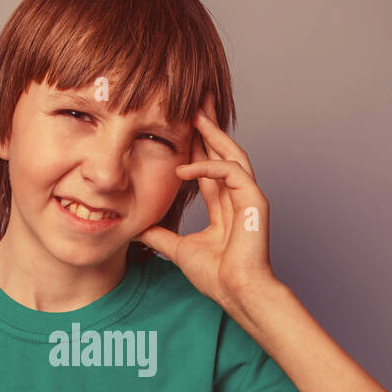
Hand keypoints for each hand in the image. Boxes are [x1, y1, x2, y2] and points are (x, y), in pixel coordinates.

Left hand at [134, 92, 276, 309]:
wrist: (237, 293)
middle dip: (208, 124)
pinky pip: (231, 172)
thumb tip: (136, 230)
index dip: (195, 144)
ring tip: (195, 111)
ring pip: (232, 153)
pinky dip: (208, 167)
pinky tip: (183, 168)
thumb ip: (160, 236)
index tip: (179, 124)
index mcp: (224, 205)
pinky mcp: (255, 200)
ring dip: (214, 131)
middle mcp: (238, 196)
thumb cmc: (217, 277)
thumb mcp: (178, 249)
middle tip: (194, 98)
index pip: (208, 166)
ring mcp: (249, 197)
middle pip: (223, 150)